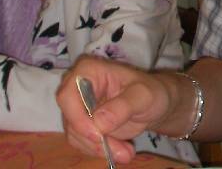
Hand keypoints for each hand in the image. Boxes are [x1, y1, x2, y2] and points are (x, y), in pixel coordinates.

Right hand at [56, 56, 174, 163]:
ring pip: (76, 135)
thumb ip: (124, 105)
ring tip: (127, 152)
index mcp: (87, 70)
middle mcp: (76, 87)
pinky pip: (82, 143)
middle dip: (94, 139)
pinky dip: (100, 150)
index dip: (78, 118)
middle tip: (122, 152)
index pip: (68, 95)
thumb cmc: (149, 91)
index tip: (98, 135)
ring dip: (100, 148)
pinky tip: (120, 150)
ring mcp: (77, 108)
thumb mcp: (143, 95)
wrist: (153, 104)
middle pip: (70, 119)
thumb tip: (100, 122)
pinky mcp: (81, 125)